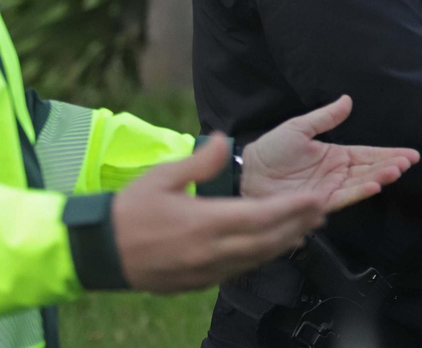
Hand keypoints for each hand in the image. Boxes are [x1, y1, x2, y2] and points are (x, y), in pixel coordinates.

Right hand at [113, 135, 326, 292]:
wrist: (100, 253)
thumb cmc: (129, 212)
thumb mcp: (161, 176)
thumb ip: (199, 161)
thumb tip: (224, 139)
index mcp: (204, 223)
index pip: (261, 217)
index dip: (293, 209)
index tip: (315, 199)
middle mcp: (211, 251)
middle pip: (267, 241)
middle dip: (298, 226)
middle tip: (321, 212)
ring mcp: (206, 271)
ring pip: (257, 259)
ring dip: (285, 243)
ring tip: (306, 229)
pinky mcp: (200, 282)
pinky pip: (240, 270)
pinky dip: (262, 257)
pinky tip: (272, 248)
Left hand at [241, 95, 420, 210]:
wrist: (248, 172)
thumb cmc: (271, 150)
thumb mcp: (299, 127)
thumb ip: (325, 117)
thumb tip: (348, 100)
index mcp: (335, 155)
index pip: (368, 154)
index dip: (389, 154)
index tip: (411, 155)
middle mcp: (337, 174)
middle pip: (370, 169)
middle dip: (390, 165)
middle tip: (407, 162)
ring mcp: (330, 189)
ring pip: (361, 183)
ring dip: (380, 177)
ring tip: (395, 171)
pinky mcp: (320, 202)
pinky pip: (344, 196)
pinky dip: (360, 191)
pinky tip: (374, 185)